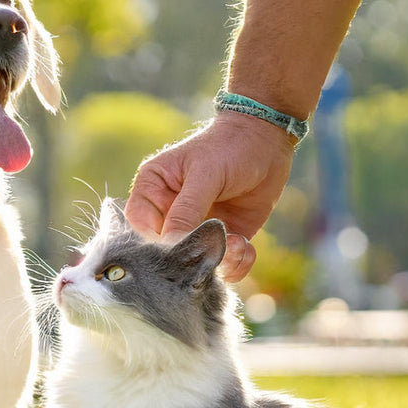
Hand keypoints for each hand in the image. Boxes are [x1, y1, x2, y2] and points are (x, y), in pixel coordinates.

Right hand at [125, 112, 295, 281]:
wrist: (267, 140)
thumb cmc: (229, 147)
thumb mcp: (205, 174)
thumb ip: (186, 211)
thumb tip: (170, 246)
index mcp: (151, 191)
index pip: (140, 228)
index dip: (158, 244)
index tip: (183, 248)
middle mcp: (168, 214)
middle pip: (166, 252)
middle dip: (192, 257)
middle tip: (218, 250)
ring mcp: (194, 228)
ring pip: (194, 263)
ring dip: (218, 263)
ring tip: (239, 245)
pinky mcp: (219, 239)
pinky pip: (220, 266)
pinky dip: (235, 265)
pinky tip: (247, 247)